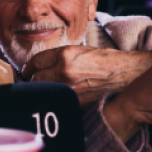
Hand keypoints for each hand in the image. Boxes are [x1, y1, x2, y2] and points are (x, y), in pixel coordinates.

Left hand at [21, 46, 151, 108]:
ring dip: (42, 89)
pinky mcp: (74, 101)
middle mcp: (64, 71)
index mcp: (64, 55)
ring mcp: (69, 88)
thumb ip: (58, 57)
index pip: (35, 62)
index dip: (29, 67)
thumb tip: (39, 65)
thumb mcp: (78, 50)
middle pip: (35, 78)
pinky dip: (54, 98)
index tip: (27, 70)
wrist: (123, 74)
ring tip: (46, 88)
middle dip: (34, 79)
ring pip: (44, 91)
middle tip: (34, 80)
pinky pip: (56, 100)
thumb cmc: (103, 60)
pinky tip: (57, 96)